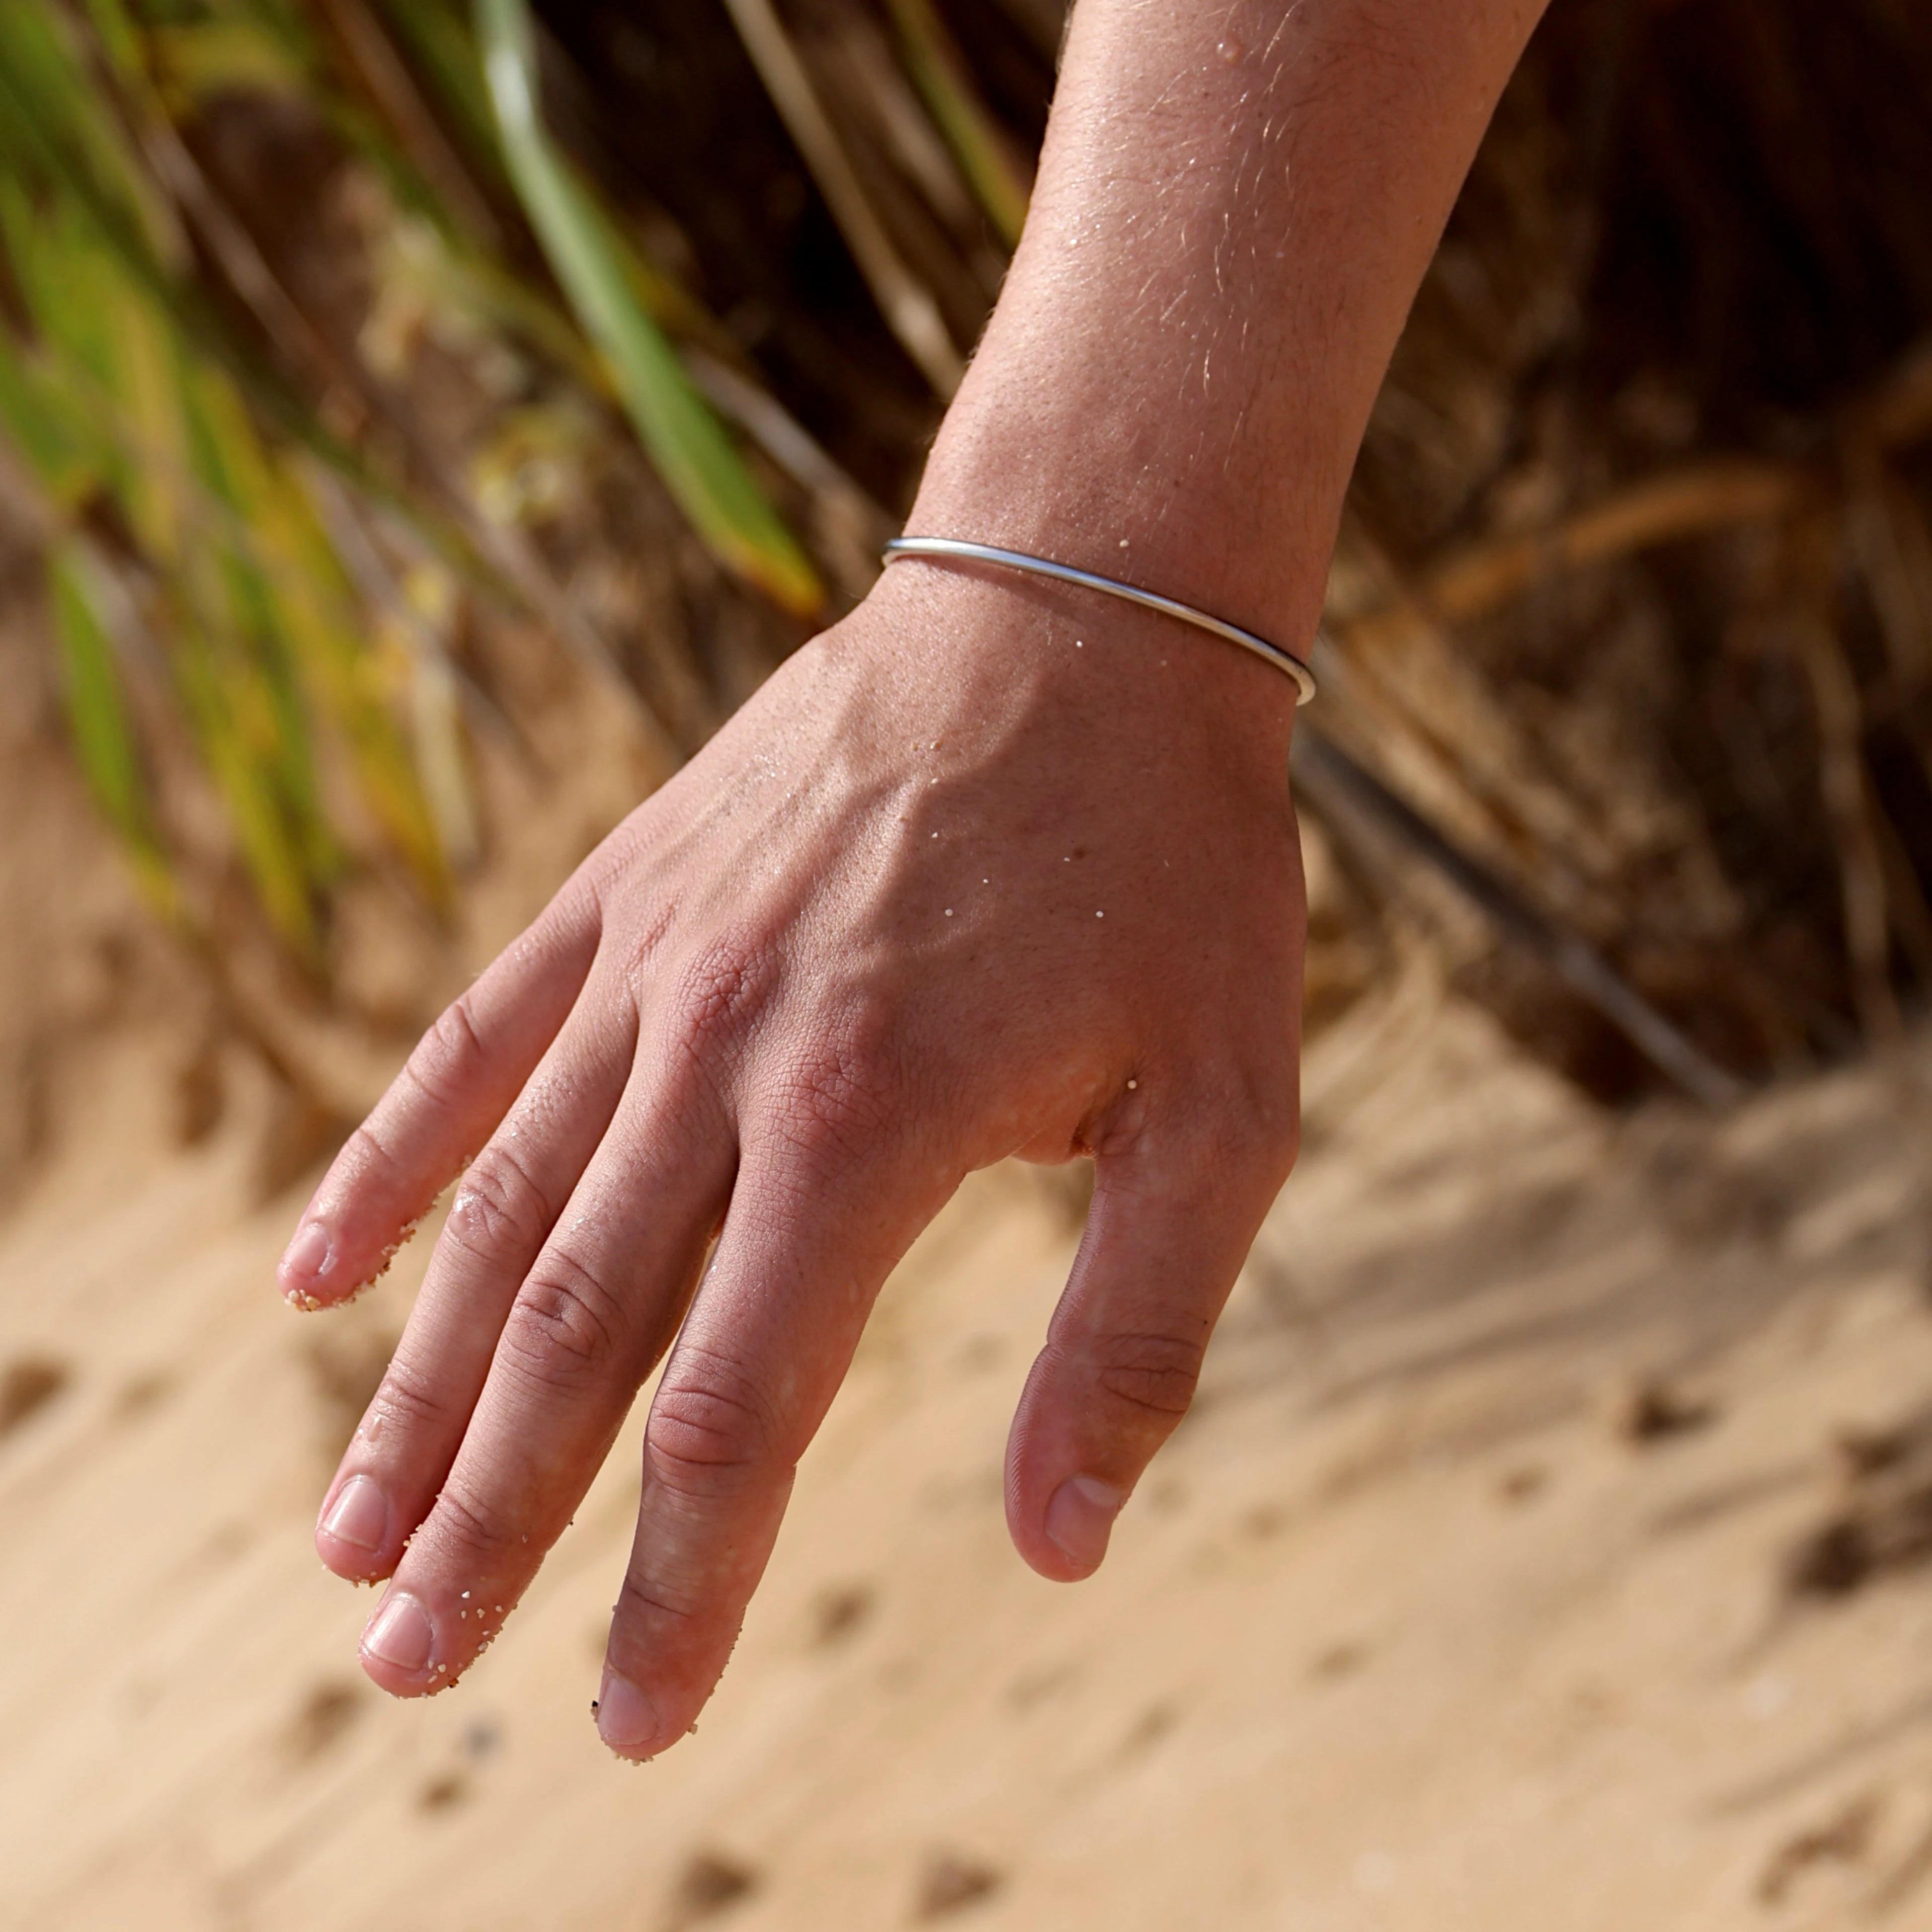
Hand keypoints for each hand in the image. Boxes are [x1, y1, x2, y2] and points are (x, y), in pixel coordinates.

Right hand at [279, 557, 1304, 1757]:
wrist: (1084, 620)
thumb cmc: (1174, 872)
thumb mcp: (1222, 1111)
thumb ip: (1136, 1334)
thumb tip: (1062, 1549)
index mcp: (872, 1121)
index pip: (741, 1410)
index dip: (680, 1583)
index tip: (632, 1717)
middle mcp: (728, 1053)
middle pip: (580, 1336)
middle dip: (496, 1520)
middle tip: (412, 1668)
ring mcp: (657, 966)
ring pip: (503, 1213)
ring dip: (416, 1387)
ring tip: (348, 1534)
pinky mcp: (626, 889)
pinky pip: (474, 1044)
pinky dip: (391, 1162)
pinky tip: (313, 1275)